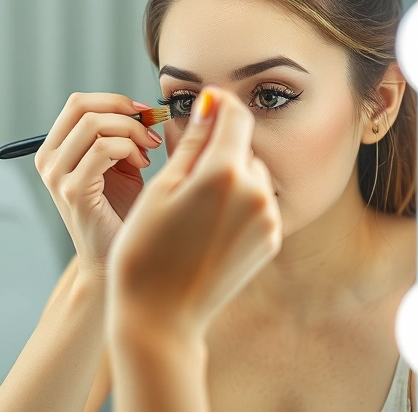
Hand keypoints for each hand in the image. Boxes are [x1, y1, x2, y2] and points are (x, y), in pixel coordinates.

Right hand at [35, 93, 163, 279]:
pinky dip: (128, 149)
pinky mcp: (73, 192)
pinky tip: (143, 165)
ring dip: (130, 132)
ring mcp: (57, 177)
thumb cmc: (121, 212)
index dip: (115, 101)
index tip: (144, 114)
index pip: (78, 103)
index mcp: (54, 150)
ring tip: (147, 153)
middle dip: (124, 112)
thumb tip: (143, 109)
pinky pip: (102, 149)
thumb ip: (123, 135)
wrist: (115, 260)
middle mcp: (48, 161)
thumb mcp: (120, 164)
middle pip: (83, 107)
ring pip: (95, 124)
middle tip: (149, 130)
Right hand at [107, 87, 281, 338]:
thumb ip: (192, 141)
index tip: (204, 104)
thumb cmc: (146, 249)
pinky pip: (258, 204)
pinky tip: (208, 227)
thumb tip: (211, 102)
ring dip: (230, 177)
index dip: (218, 105)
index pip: (234, 115)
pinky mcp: (271, 240)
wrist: (162, 315)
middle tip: (184, 177)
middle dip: (219, 150)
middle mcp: (255, 192)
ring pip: (252, 175)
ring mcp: (268, 219)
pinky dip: (239, 204)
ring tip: (194, 207)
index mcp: (223, 173)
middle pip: (243, 147)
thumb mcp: (161, 188)